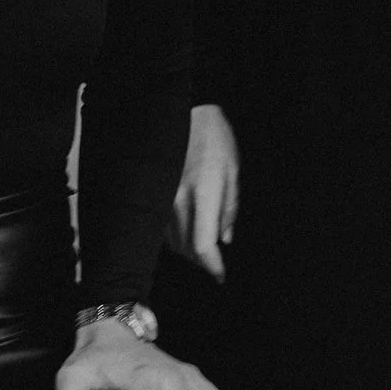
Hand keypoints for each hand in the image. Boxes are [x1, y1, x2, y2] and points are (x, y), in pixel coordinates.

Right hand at [171, 103, 238, 280]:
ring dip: (190, 251)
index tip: (221, 275)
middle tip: (216, 265)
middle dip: (203, 262)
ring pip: (174, 241)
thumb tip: (225, 239)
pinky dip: (178, 238)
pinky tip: (189, 233)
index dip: (212, 265)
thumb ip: (229, 208)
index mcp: (204, 194)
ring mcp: (164, 198)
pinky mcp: (156, 195)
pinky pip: (165, 228)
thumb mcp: (233, 171)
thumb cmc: (216, 140)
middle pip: (187, 249)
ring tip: (205, 251)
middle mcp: (180, 200)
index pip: (203, 244)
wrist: (186, 114)